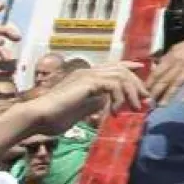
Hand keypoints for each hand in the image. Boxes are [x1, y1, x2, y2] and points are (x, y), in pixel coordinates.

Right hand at [25, 63, 148, 134]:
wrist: (38, 117)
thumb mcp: (81, 109)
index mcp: (87, 76)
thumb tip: (108, 102)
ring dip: (132, 92)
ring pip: (121, 75)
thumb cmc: (55, 117)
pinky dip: (119, 97)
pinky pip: (113, 84)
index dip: (129, 66)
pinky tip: (116, 111)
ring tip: (135, 107)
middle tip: (145, 98)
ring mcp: (87, 75)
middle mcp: (89, 72)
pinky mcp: (88, 82)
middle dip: (137, 84)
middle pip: (121, 69)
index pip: (113, 66)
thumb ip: (95, 103)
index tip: (142, 69)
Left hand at [148, 34, 183, 105]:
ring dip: (169, 94)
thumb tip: (154, 68)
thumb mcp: (175, 49)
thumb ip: (165, 59)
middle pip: (165, 79)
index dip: (149, 83)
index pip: (157, 72)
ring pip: (177, 83)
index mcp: (171, 57)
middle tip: (149, 103)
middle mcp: (179, 63)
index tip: (144, 93)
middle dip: (156, 92)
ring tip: (162, 105)